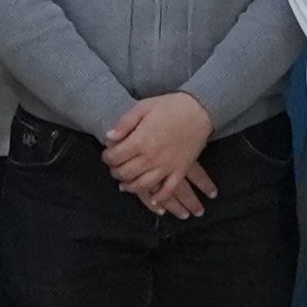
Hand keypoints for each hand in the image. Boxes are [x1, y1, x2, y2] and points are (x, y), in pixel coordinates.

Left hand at [104, 93, 219, 215]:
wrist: (199, 110)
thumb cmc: (170, 106)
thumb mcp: (143, 106)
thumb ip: (124, 123)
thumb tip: (108, 138)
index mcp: (140, 140)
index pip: (114, 157)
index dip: (107, 157)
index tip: (107, 155)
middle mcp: (151, 157)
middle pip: (125, 174)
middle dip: (115, 173)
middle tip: (114, 169)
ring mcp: (166, 166)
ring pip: (143, 185)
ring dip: (131, 187)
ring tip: (125, 185)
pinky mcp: (180, 170)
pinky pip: (168, 190)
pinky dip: (159, 198)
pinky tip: (153, 200)